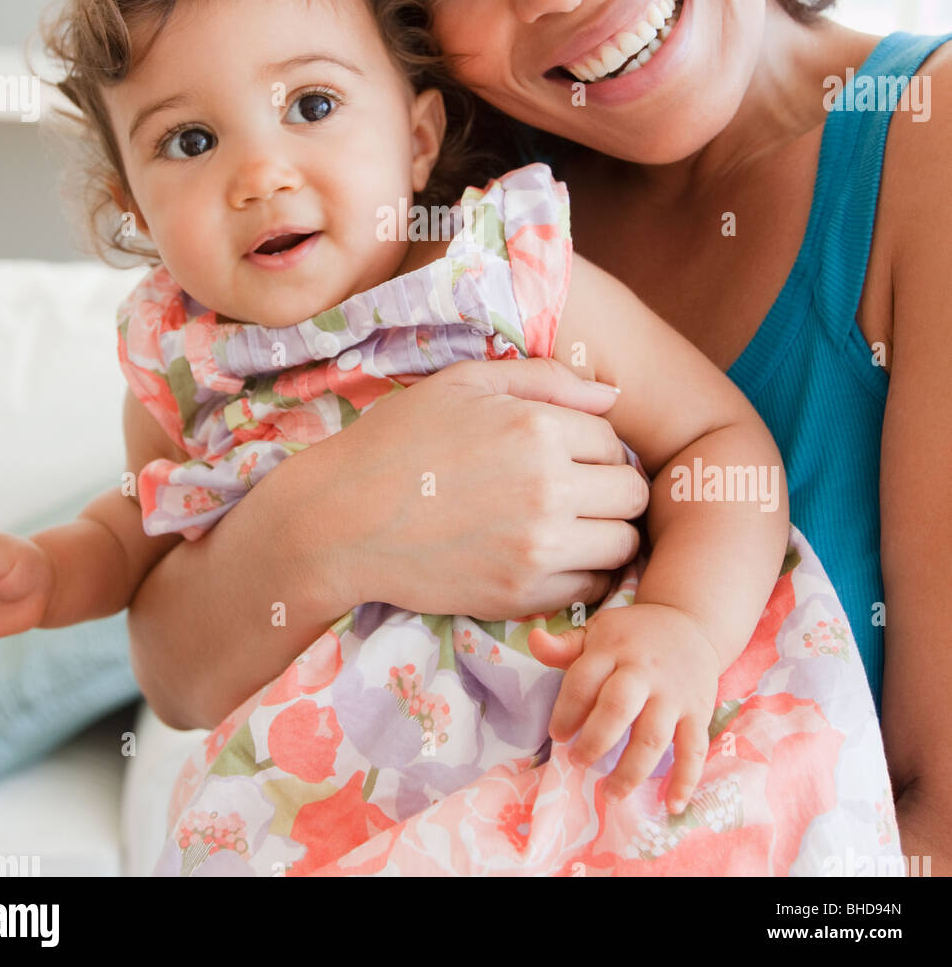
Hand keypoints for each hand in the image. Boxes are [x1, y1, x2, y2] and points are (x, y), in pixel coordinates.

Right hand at [319, 356, 648, 617]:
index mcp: (538, 428)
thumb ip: (546, 379)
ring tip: (570, 523)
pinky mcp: (521, 594)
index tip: (567, 454)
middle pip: (633, 494)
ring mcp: (537, 548)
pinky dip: (582, 571)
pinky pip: (591, 586)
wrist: (341, 520)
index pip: (613, 441)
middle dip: (612, 488)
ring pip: (623, 544)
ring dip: (606, 532)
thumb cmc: (399, 442)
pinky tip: (548, 554)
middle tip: (578, 490)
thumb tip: (613, 396)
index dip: (594, 447)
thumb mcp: (465, 384)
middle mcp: (548, 489)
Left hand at [529, 602, 719, 813]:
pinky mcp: (698, 712)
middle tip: (578, 762)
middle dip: (594, 741)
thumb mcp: (598, 631)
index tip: (557, 735)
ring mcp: (674, 694)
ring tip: (610, 794)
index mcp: (613, 649)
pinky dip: (685, 780)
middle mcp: (644, 671)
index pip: (583, 681)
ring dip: (631, 770)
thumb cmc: (633, 636)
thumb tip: (533, 640)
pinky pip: (694, 749)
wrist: (690, 622)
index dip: (566, 711)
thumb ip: (564, 646)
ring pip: (653, 736)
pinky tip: (671, 805)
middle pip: (617, 708)